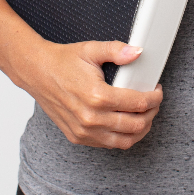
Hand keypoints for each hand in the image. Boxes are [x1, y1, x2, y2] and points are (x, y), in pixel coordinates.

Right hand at [16, 39, 162, 148]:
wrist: (37, 73)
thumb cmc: (62, 62)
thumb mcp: (91, 50)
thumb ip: (116, 50)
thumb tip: (137, 52)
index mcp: (97, 96)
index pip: (138, 103)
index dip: (154, 97)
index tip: (156, 91)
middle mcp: (91, 118)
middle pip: (135, 125)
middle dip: (151, 113)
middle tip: (153, 102)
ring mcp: (83, 131)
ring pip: (125, 141)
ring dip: (140, 130)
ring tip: (144, 115)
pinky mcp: (78, 137)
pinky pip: (108, 145)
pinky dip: (122, 137)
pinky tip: (126, 123)